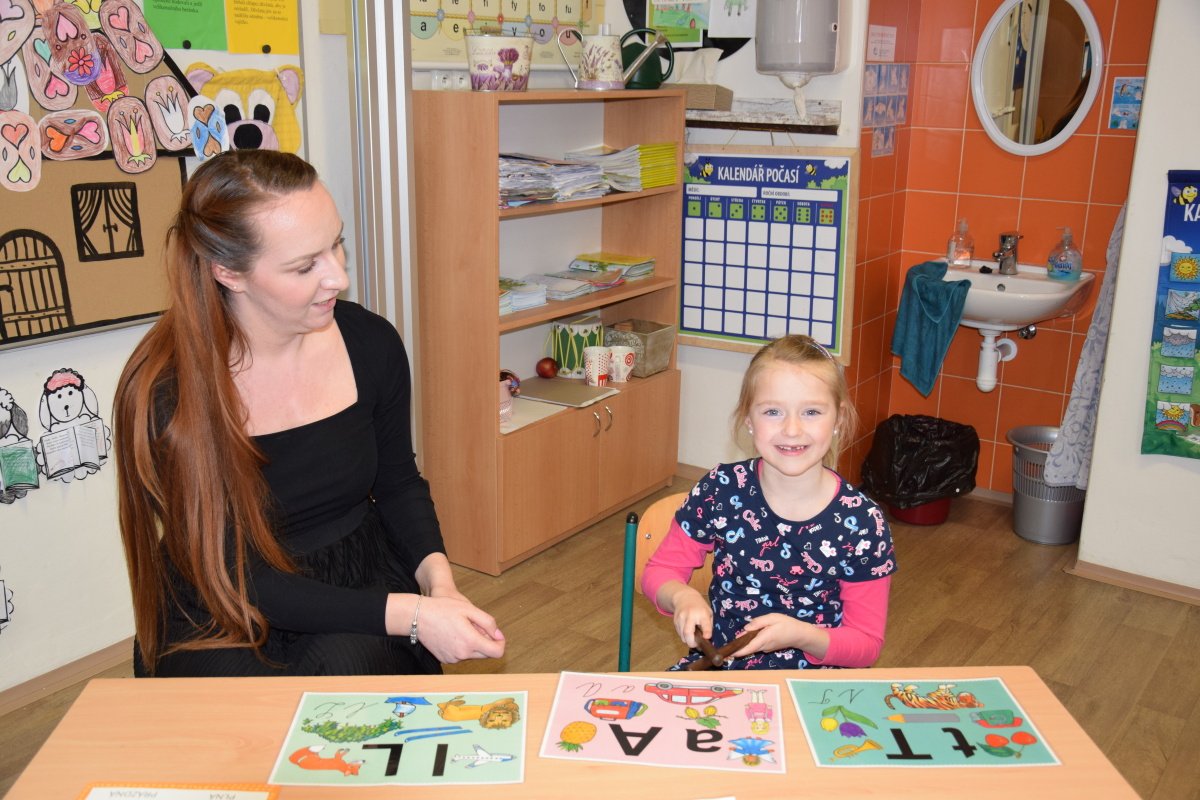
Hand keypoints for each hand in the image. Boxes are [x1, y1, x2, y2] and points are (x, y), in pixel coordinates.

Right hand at [387, 593, 505, 662]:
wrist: (418, 617)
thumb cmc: (443, 609)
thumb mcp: (469, 609)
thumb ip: (487, 623)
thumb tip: (498, 635)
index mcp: (471, 642)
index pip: (497, 652)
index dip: (500, 643)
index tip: (496, 634)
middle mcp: (462, 655)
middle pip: (486, 654)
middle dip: (486, 642)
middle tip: (476, 626)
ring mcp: (453, 659)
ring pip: (473, 654)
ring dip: (474, 644)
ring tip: (462, 627)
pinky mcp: (445, 660)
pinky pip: (461, 656)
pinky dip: (462, 647)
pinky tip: (453, 634)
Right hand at [668, 588, 711, 648]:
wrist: (684, 597)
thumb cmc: (699, 607)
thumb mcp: (708, 612)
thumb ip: (709, 625)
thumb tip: (707, 639)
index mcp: (702, 613)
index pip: (704, 623)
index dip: (706, 632)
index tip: (707, 637)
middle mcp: (690, 615)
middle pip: (688, 632)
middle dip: (692, 643)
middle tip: (697, 645)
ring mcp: (681, 618)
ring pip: (682, 635)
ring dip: (688, 640)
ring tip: (693, 639)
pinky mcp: (675, 621)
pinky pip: (679, 633)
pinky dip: (684, 636)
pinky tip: (688, 633)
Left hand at [729, 613, 829, 659]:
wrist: (799, 634)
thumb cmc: (786, 624)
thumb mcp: (772, 618)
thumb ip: (758, 623)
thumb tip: (746, 629)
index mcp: (764, 638)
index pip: (749, 647)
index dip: (738, 651)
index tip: (728, 654)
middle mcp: (764, 646)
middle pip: (748, 648)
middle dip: (738, 647)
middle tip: (728, 646)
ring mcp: (766, 649)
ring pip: (752, 646)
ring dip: (745, 643)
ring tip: (738, 639)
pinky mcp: (768, 648)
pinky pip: (757, 645)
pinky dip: (752, 642)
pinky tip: (751, 636)